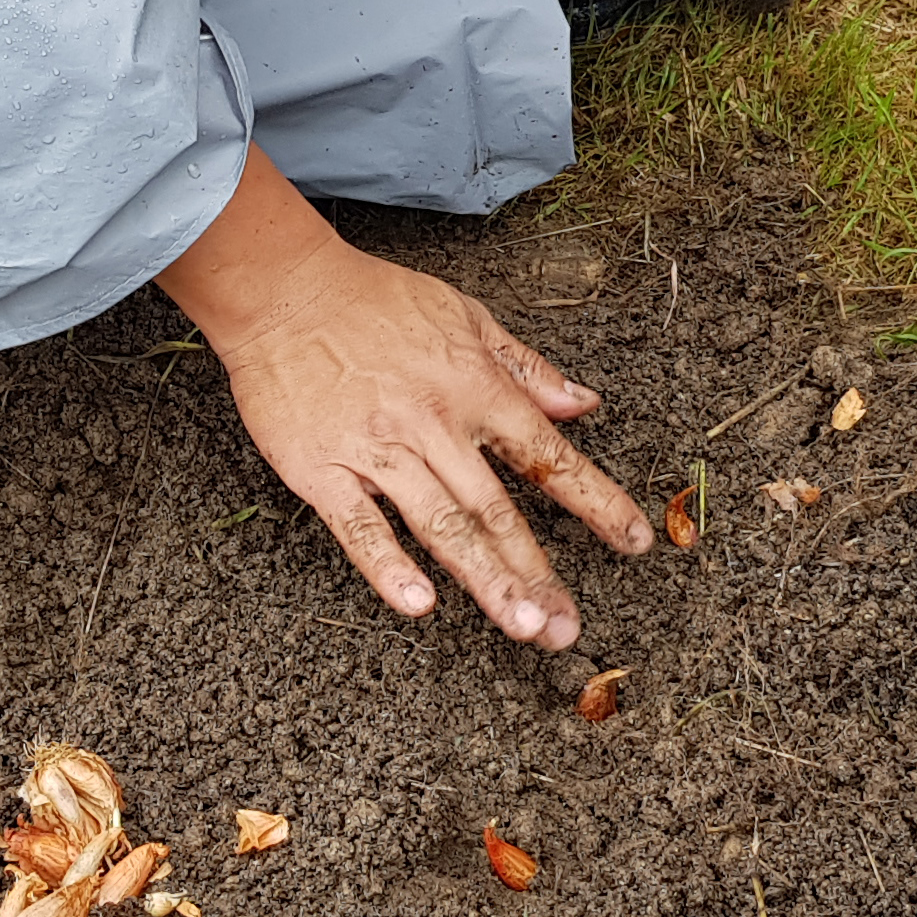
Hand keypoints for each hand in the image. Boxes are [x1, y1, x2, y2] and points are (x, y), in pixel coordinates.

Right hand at [154, 150, 652, 647]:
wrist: (282, 289)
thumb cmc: (373, 299)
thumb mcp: (465, 316)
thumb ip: (525, 367)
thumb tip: (582, 402)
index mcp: (474, 388)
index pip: (547, 455)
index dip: (595, 501)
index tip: (634, 541)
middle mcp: (434, 425)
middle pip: (496, 509)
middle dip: (538, 571)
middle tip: (565, 627)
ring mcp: (377, 450)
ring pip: (440, 525)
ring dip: (485, 579)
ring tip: (521, 626)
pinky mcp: (320, 468)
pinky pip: (358, 527)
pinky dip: (388, 566)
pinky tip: (419, 603)